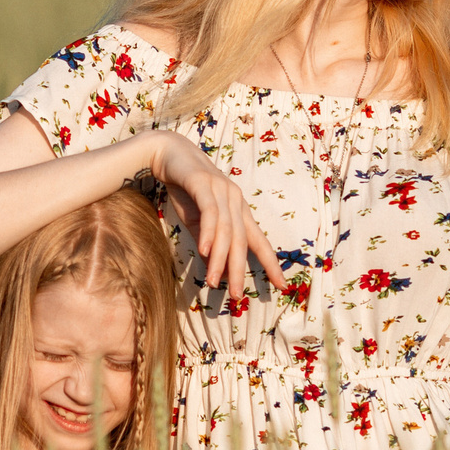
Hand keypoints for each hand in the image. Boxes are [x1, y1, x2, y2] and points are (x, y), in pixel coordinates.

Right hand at [142, 131, 280, 293]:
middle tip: (235, 294)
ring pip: (226, 231)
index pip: (258, 241)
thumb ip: (208, 243)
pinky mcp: (204, 184)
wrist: (168, 155)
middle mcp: (235, 201)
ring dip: (220, 259)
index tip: (281, 285)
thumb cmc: (185, 189)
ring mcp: (222, 191)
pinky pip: (210, 212)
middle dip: (239, 269)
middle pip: (242, 241)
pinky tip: (206, 252)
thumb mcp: (197, 221)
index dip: (270, 263)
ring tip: (214, 281)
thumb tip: (216, 269)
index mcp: (239, 211)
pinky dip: (209, 233)